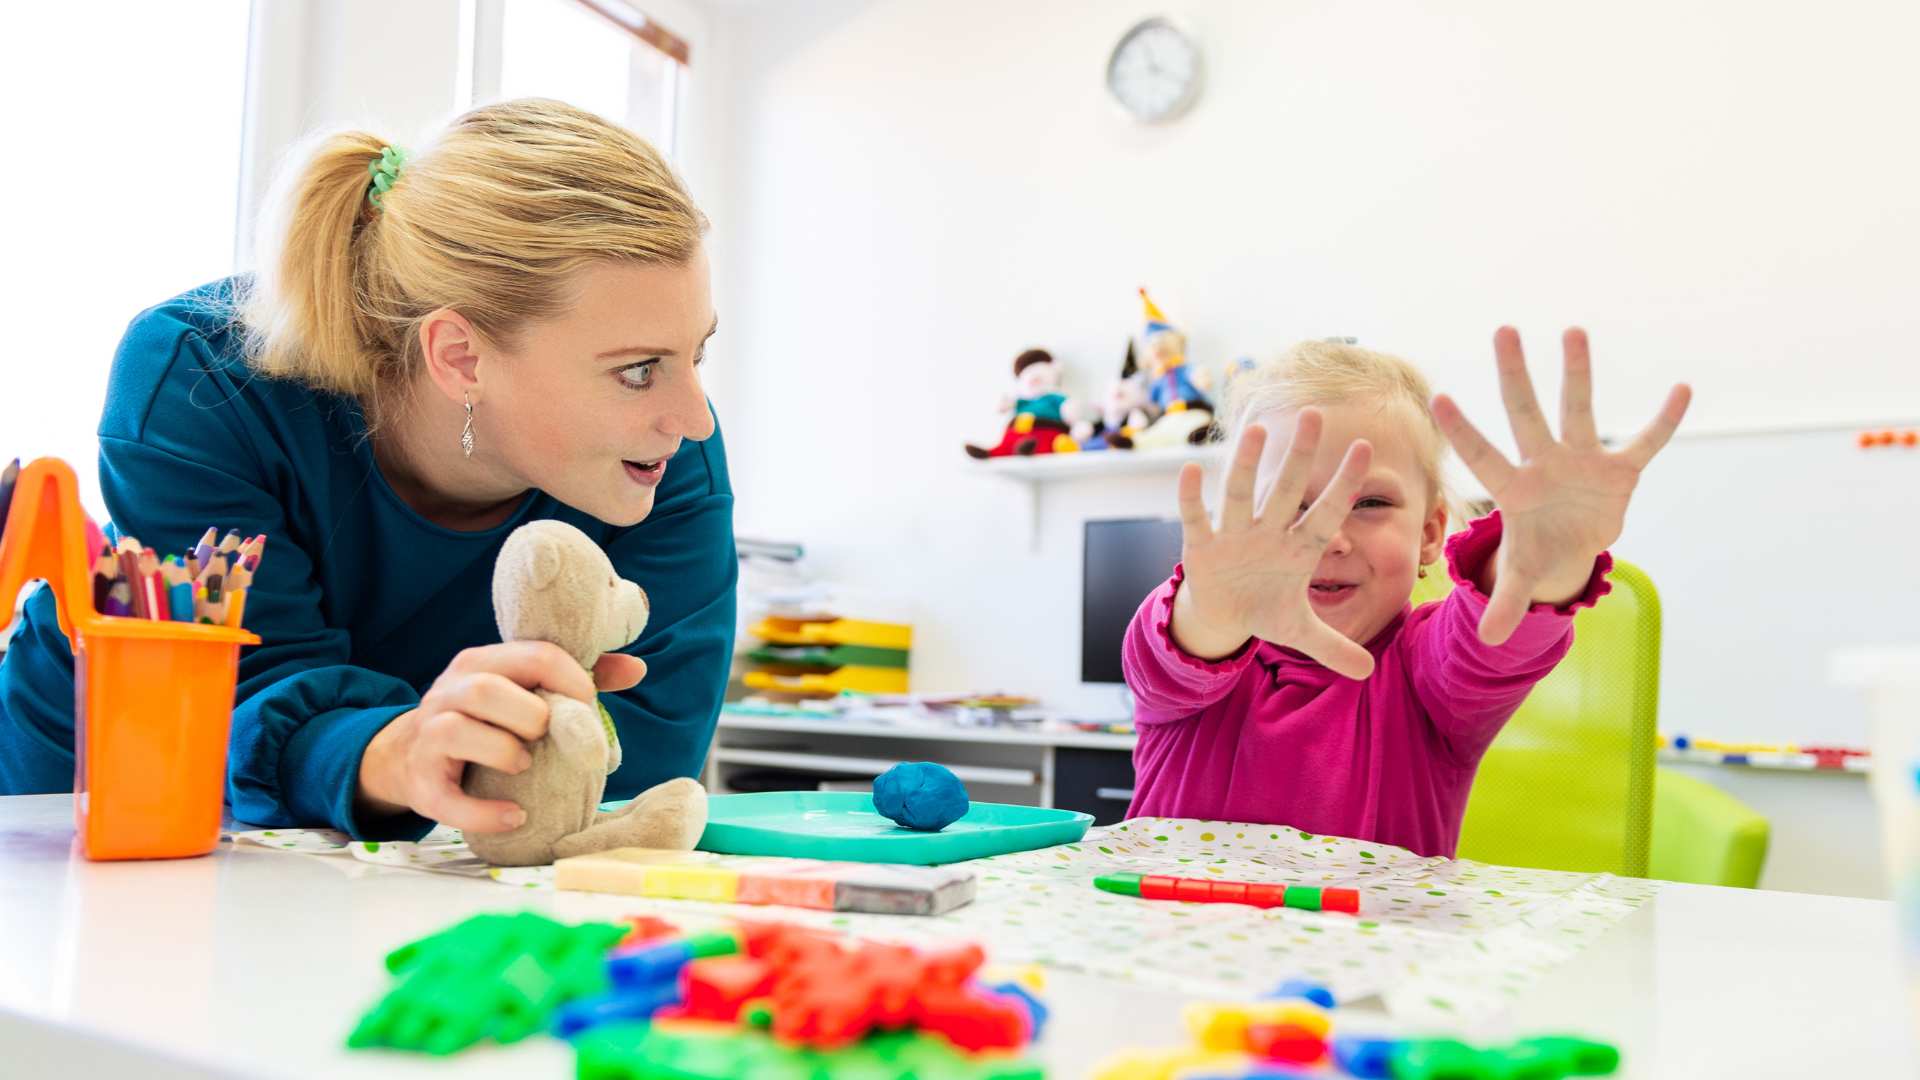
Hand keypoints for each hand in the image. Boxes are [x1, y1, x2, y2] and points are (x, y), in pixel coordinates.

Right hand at [356, 642, 647, 832]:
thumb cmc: (486, 720)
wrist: (411, 757)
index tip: (588, 707)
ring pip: (458, 731)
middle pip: (486, 689)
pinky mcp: (423, 785)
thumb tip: (636, 668)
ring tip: (525, 765)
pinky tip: (515, 815)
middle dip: (531, 715)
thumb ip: (577, 677)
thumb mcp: (522, 689)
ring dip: (503, 751)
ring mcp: (429, 736)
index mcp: (482, 663)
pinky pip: (449, 799)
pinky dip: (485, 812)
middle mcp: (449, 691)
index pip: (534, 656)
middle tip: (547, 736)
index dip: (572, 682)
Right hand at [1170, 409, 1377, 678]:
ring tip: (1255, 430)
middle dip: (1299, 456)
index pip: (1327, 512)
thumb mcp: (1299, 632)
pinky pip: (1197, 518)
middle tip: (1315, 414)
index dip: (1345, 485)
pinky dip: (1192, 497)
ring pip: (1240, 494)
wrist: (1223, 613)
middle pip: (1286, 489)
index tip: (1367, 449)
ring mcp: (1234, 535)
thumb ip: (1334, 647)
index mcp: (1298, 549)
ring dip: (1246, 464)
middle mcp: (1268, 533)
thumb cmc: (1264, 608)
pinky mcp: (1202, 546)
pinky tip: (1191, 469)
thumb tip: (1370, 672)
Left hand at [1432, 327, 1690, 645]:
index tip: (1439, 398)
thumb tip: (1485, 642)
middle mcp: (1543, 463)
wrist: (1572, 543)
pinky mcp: (1620, 469)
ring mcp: (1581, 461)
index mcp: (1514, 489)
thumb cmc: (1537, 550)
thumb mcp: (1521, 575)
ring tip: (1572, 330)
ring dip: (1577, 373)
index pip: (1483, 456)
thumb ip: (1505, 601)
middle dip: (1514, 375)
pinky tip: (1683, 389)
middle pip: (1524, 414)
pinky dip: (1664, 420)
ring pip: (1579, 409)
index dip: (1464, 432)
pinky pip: (1645, 442)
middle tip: (1502, 329)